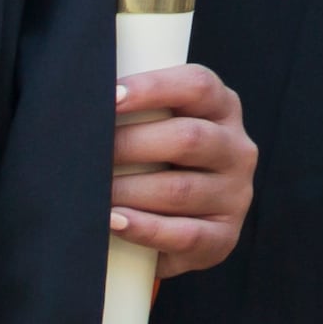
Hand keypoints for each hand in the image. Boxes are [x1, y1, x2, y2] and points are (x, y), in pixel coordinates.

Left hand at [109, 61, 258, 281]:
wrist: (174, 229)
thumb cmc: (156, 166)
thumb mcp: (159, 130)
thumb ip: (138, 114)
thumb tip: (86, 109)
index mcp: (223, 110)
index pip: (198, 86)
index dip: (153, 88)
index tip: (109, 97)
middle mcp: (236, 148)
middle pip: (188, 138)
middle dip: (130, 145)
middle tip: (88, 154)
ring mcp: (235, 195)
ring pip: (180, 189)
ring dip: (128, 191)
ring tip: (91, 194)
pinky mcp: (223, 237)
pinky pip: (183, 234)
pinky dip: (144, 228)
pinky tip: (115, 222)